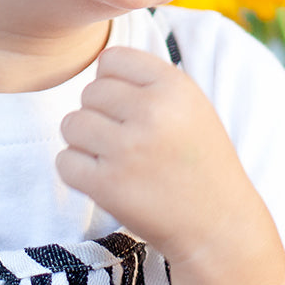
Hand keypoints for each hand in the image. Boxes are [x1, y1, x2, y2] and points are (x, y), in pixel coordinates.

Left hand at [55, 46, 265, 264]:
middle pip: (89, 92)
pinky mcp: (108, 185)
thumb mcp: (191, 105)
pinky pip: (64, 161)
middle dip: (99, 115)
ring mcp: (128, 149)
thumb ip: (148, 80)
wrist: (219, 226)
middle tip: (124, 140)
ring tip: (111, 158)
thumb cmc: (199, 161)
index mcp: (174, 85)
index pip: (111, 59)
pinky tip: (102, 179)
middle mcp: (152, 111)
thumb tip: (99, 65)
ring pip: (71, 124)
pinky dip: (76, 172)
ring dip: (83, 142)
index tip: (128, 107)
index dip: (112, 82)